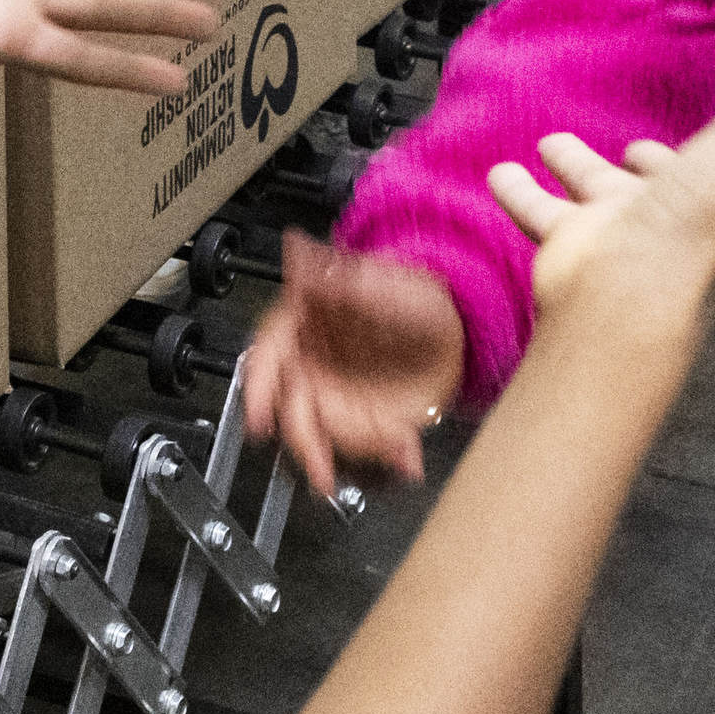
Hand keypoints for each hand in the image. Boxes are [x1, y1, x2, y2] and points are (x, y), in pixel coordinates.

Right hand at [245, 234, 469, 497]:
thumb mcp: (381, 281)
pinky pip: (369, 444)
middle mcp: (312, 363)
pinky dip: (389, 454)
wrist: (457, 326)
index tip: (259, 420)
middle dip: (306, 443)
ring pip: (329, 433)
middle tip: (321, 466)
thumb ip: (337, 276)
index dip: (258, 391)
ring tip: (396, 442)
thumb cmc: (414, 295)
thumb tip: (294, 247)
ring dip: (361, 446)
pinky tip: (407, 456)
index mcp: (303, 324)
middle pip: (291, 408)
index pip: (266, 356)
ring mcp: (336, 394)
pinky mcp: (365, 418)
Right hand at [486, 0, 714, 348]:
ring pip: (606, 194)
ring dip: (584, 169)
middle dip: (657, 155)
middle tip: (642, 140)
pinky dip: (524, 192)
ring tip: (555, 142)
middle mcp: (696, 211)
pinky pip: (546, 214)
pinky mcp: (577, 246)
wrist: (625, 297)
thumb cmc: (708, 212)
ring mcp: (633, 233)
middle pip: (678, 177)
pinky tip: (501, 173)